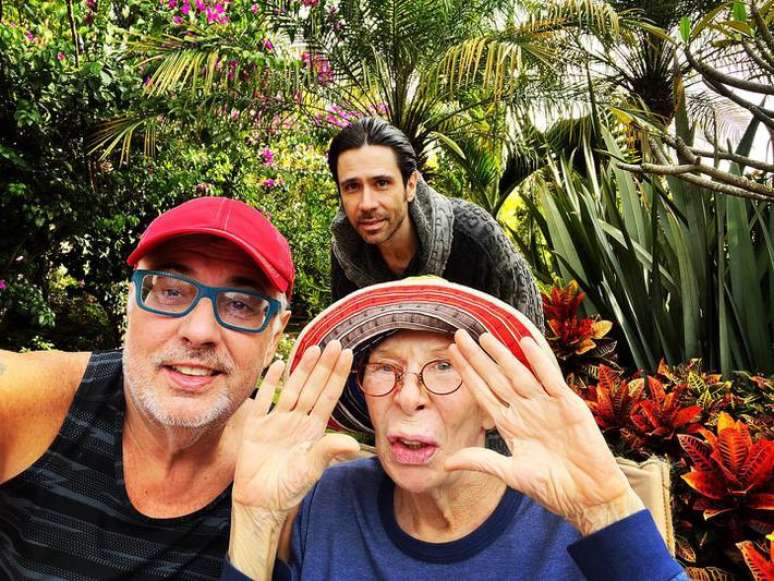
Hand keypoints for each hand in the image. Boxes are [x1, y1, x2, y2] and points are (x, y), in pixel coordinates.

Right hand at [232, 341, 359, 514]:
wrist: (260, 503)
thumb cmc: (289, 489)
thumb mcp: (311, 469)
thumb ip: (328, 451)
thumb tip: (353, 443)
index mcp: (313, 429)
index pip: (329, 396)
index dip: (338, 375)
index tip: (348, 355)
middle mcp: (297, 421)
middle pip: (313, 387)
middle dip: (324, 366)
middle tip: (335, 343)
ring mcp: (277, 422)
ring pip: (292, 389)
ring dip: (303, 370)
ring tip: (314, 349)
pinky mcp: (256, 427)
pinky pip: (264, 400)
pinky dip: (271, 383)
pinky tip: (279, 366)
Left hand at [446, 331, 642, 534]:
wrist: (588, 497)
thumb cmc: (552, 487)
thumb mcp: (511, 473)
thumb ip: (481, 460)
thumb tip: (446, 463)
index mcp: (511, 424)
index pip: (483, 392)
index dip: (468, 372)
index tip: (451, 353)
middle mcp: (525, 410)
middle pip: (496, 377)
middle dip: (478, 357)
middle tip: (460, 334)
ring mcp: (546, 405)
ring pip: (519, 373)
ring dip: (503, 355)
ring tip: (485, 336)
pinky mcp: (568, 405)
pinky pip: (550, 378)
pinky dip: (539, 361)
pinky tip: (526, 343)